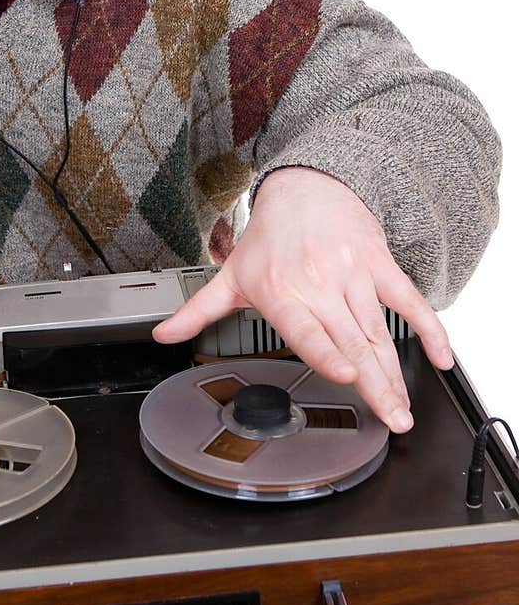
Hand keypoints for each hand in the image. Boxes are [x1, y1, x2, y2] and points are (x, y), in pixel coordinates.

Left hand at [152, 167, 453, 432]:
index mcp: (280, 291)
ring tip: (404, 409)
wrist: (307, 184)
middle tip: (392, 420)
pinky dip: (429, 328)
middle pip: (350, 341)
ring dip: (395, 372)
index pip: (306, 328)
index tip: (345, 375)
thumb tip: (161, 336)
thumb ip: (198, 312)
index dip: (327, 352)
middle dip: (374, 384)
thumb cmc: (269, 236)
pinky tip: (442, 358)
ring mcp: (352, 275)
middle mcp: (318, 284)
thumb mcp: (230, 274)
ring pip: (378, 331)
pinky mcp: (379, 265)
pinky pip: (409, 300)